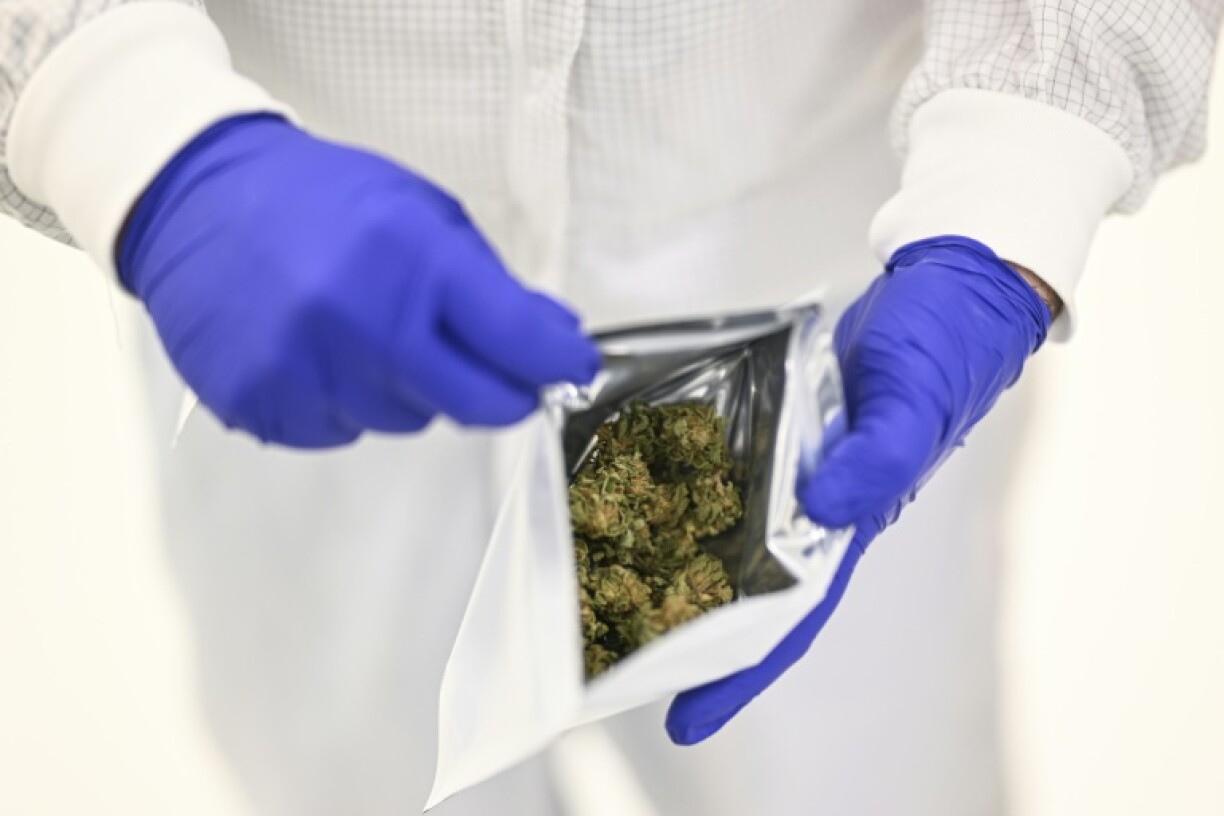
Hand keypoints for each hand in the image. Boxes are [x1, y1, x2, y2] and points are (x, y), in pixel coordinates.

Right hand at [118, 114, 599, 446]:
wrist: (196, 199)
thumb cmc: (320, 199)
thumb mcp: (421, 212)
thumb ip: (491, 284)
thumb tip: (553, 341)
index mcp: (410, 258)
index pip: (518, 341)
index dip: (559, 363)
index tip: (573, 368)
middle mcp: (360, 322)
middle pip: (476, 405)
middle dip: (501, 392)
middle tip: (493, 368)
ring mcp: (307, 371)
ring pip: (409, 421)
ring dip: (412, 389)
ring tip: (369, 331)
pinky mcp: (263, 406)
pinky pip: (344, 431)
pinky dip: (349, 401)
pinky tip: (324, 352)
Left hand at [666, 235, 1052, 743]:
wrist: (948, 284)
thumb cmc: (945, 348)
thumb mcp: (914, 403)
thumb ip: (877, 459)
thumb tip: (823, 508)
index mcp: (855, 520)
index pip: (791, 615)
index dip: (741, 670)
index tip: (685, 718)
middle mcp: (820, 505)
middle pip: (749, 588)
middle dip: (694, 633)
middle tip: (621, 663)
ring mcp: (798, 466)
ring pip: (733, 532)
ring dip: (684, 567)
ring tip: (616, 595)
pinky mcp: (781, 424)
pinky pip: (730, 469)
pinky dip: (693, 490)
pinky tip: (648, 498)